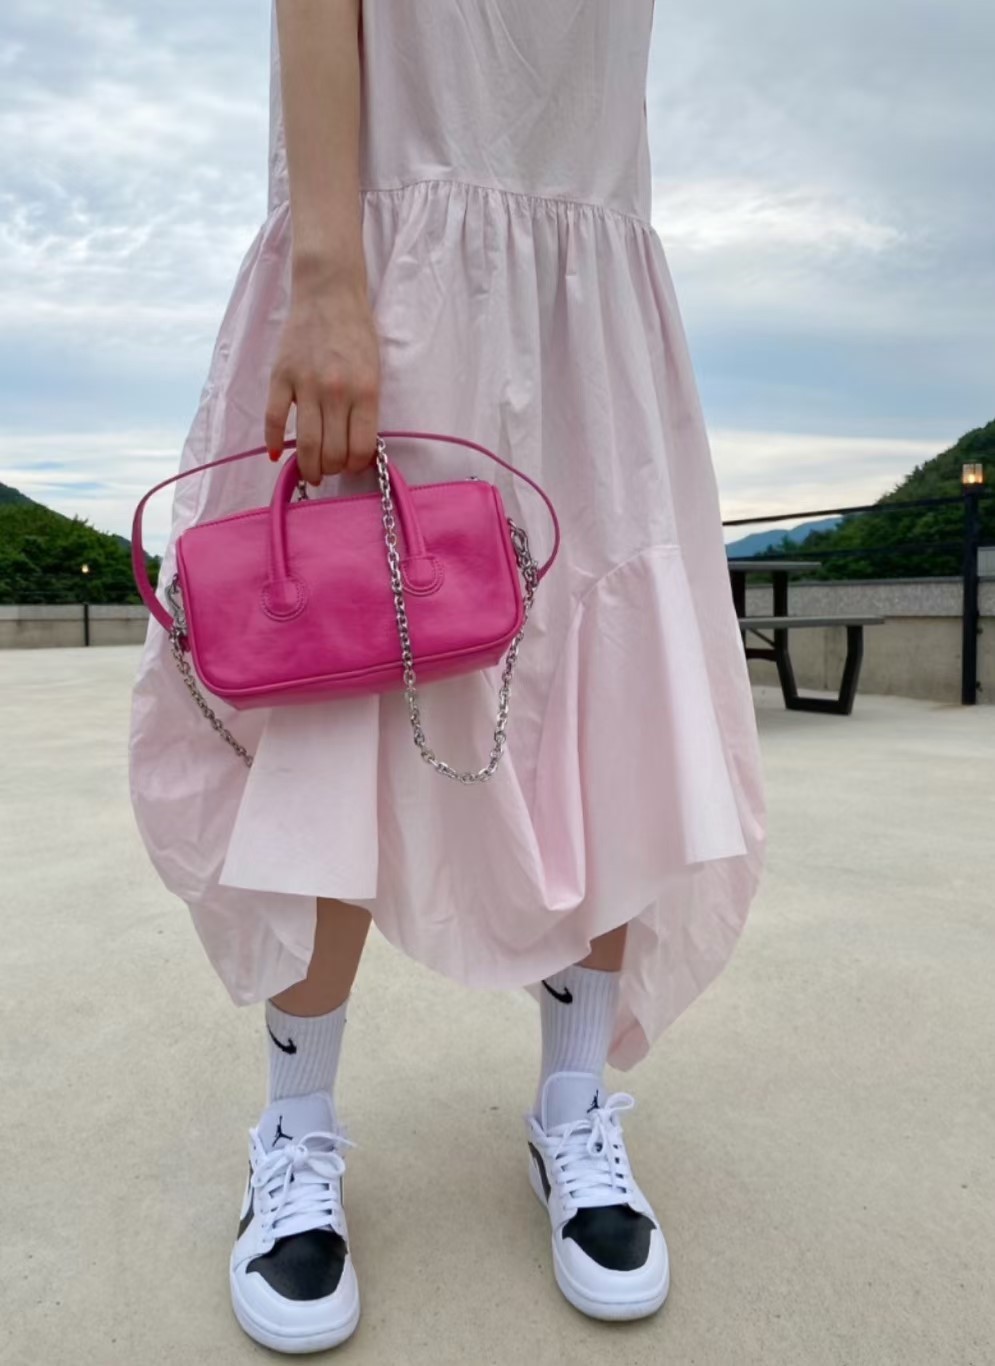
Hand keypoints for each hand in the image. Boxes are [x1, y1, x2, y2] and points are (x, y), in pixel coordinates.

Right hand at [265, 272, 380, 484]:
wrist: (329, 294)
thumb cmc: (356, 334)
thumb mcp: (373, 371)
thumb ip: (366, 408)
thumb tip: (356, 447)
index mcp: (365, 391)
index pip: (361, 448)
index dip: (357, 465)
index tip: (352, 465)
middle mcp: (336, 392)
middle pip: (333, 453)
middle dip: (332, 470)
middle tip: (329, 470)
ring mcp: (306, 384)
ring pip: (306, 444)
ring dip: (308, 467)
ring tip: (310, 474)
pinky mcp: (280, 377)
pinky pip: (274, 420)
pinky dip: (274, 442)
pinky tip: (277, 454)